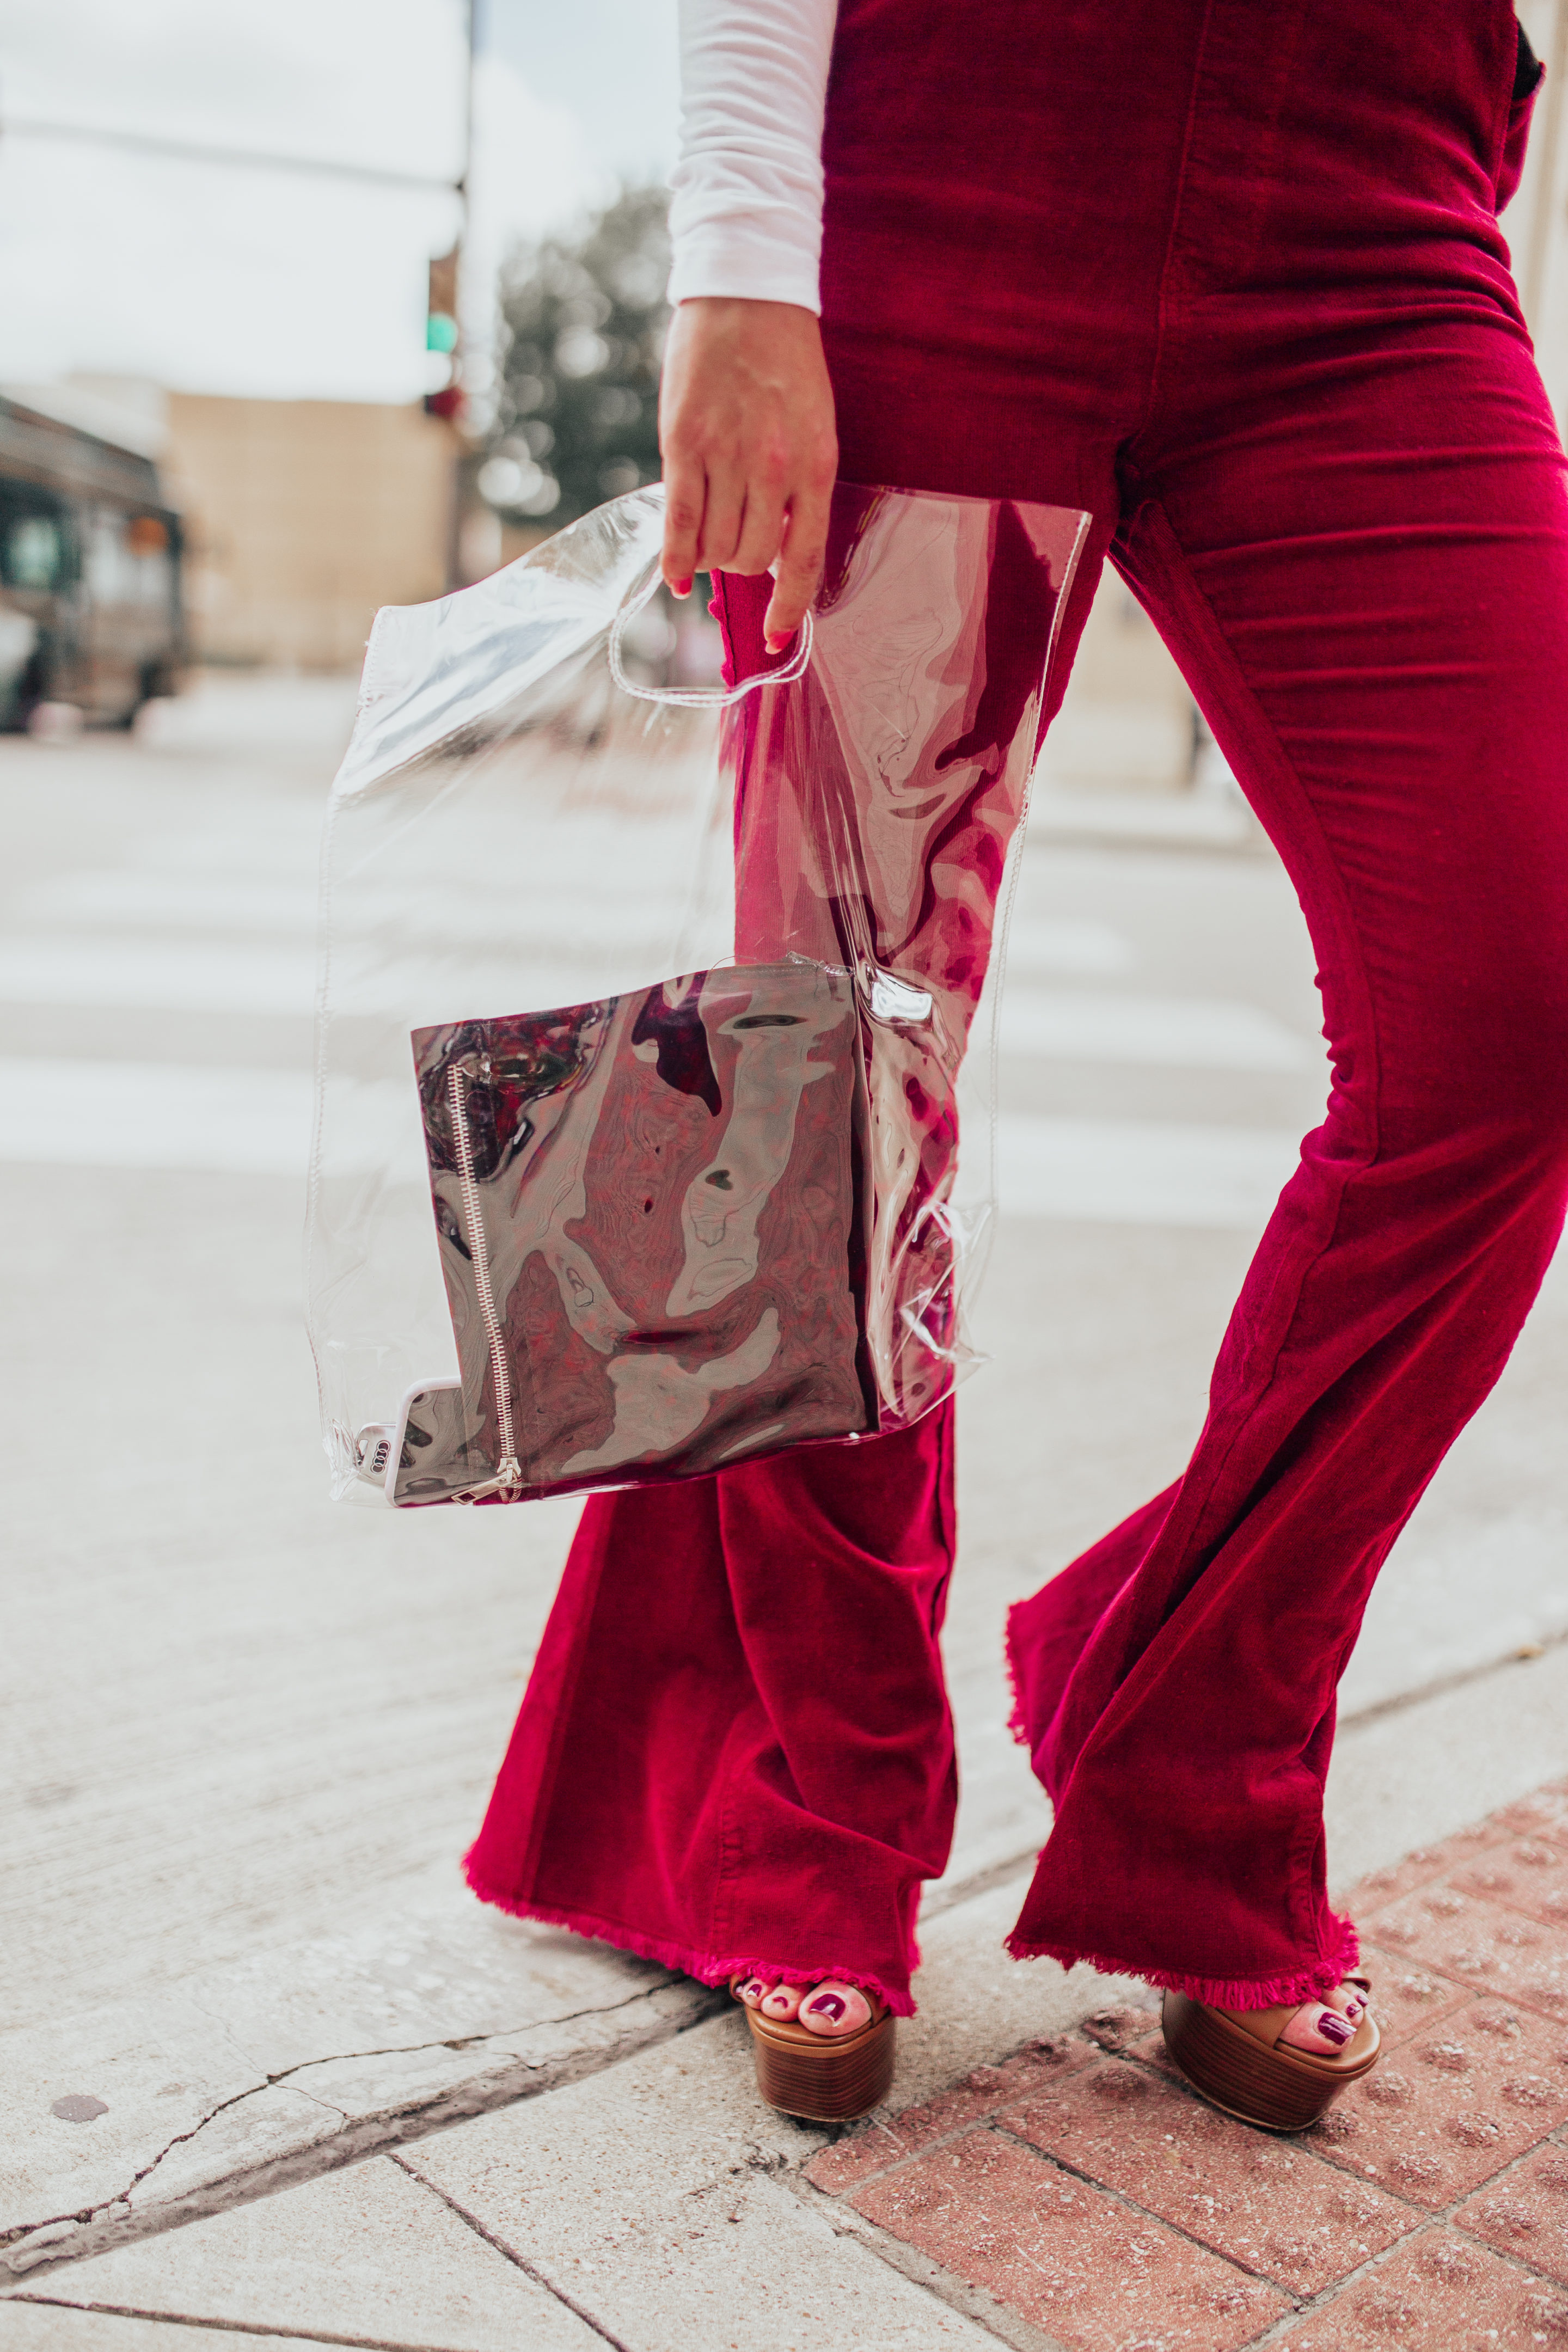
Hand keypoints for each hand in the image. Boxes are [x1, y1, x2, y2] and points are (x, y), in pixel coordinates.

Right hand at [659, 297, 837, 651]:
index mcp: (815, 464)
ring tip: (710, 536)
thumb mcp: (811, 425)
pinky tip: (676, 576)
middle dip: (742, 566)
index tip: (777, 637)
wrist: (747, 292)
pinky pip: (678, 524)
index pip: (802, 559)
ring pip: (716, 547)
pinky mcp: (682, 444)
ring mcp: (725, 456)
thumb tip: (773, 555)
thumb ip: (795, 488)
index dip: (789, 608)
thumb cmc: (783, 362)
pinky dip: (676, 559)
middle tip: (734, 548)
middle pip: (752, 558)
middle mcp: (773, 466)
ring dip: (712, 557)